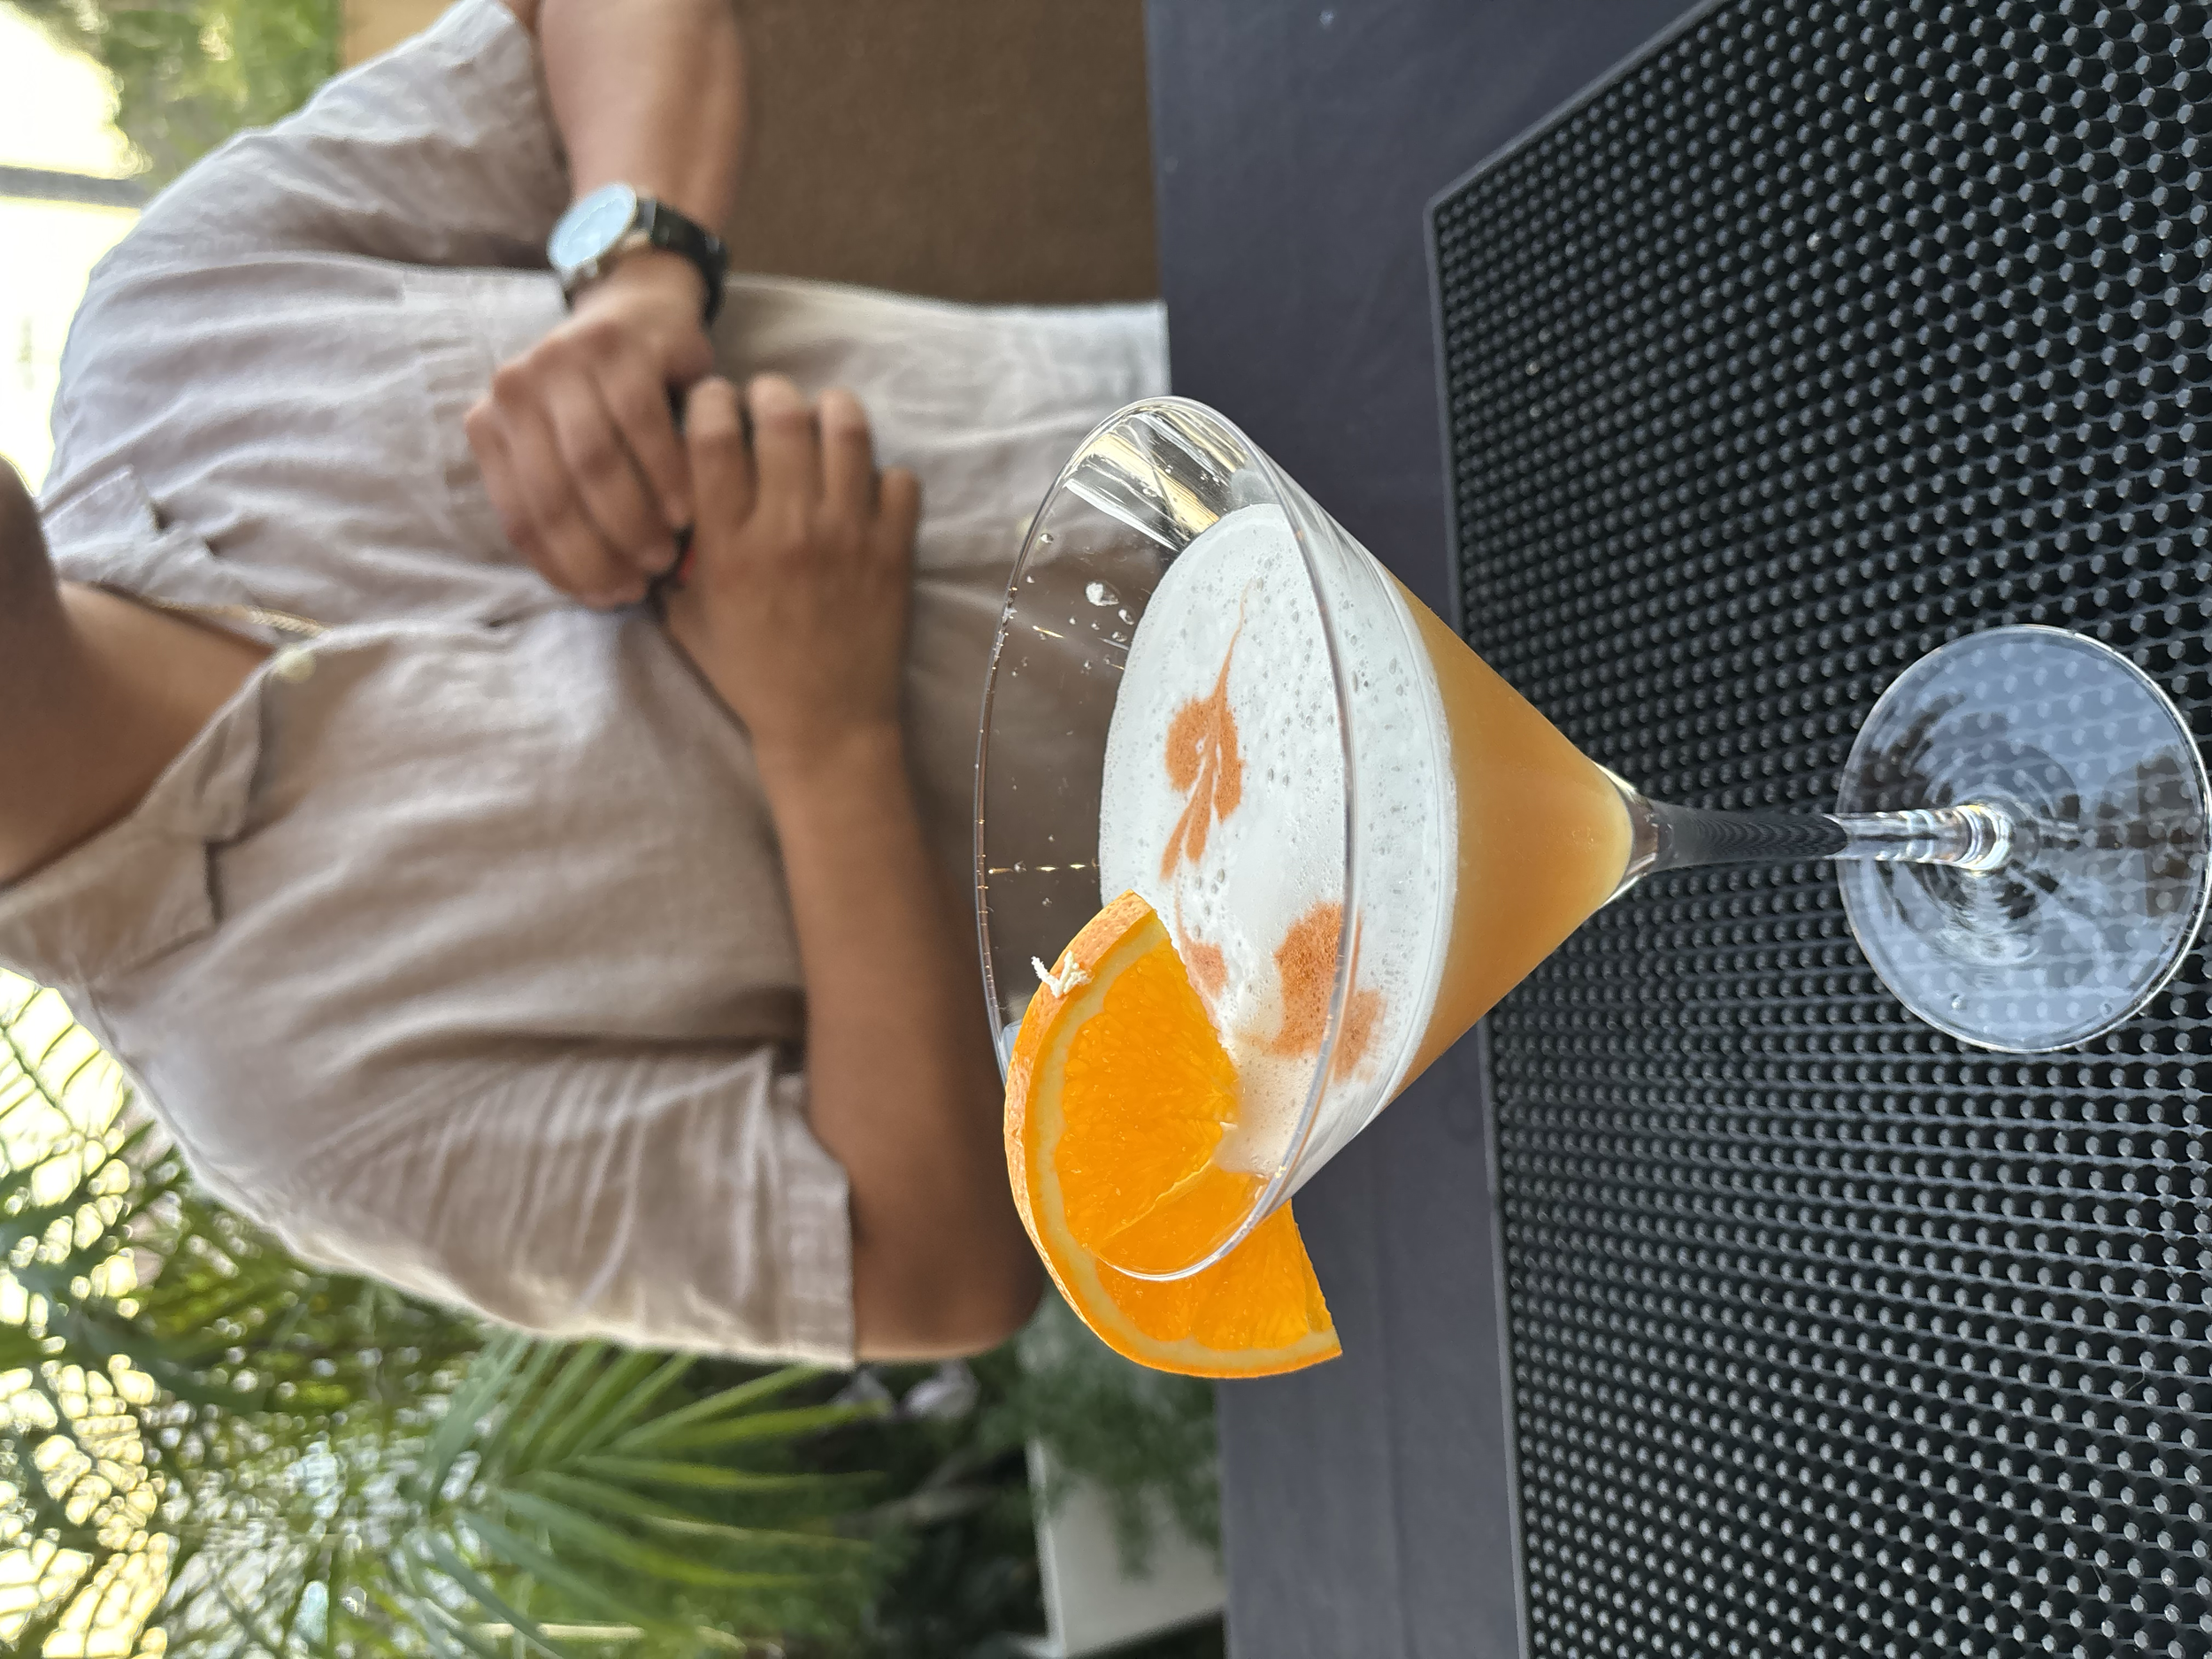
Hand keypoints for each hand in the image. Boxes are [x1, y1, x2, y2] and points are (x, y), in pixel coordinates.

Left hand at [465, 252, 715, 607]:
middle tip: (642, 581)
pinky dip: (665, 476)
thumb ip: (568, 503)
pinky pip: (641, 425)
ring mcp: (562, 360)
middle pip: (554, 495)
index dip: (566, 569)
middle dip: (601, 553)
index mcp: (491, 424)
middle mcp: (514, 388)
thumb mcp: (568, 448)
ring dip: (633, 520)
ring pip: (594, 463)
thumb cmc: (607, 402)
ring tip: (664, 553)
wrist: (639, 313)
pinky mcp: (615, 346)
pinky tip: (685, 510)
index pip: (521, 517)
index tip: (608, 599)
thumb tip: (594, 589)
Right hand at [660, 374, 921, 766]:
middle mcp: (788, 529)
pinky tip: (866, 487)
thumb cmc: (752, 676)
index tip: (714, 400)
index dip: (711, 400)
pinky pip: (899, 479)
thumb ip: (676, 560)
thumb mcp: (689, 620)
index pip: (713, 434)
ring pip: (849, 430)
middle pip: (783, 414)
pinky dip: (884, 473)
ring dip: (833, 412)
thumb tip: (666, 505)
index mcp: (730, 543)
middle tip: (769, 401)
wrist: (826, 725)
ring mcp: (848, 536)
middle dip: (772, 392)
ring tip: (823, 419)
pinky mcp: (894, 552)